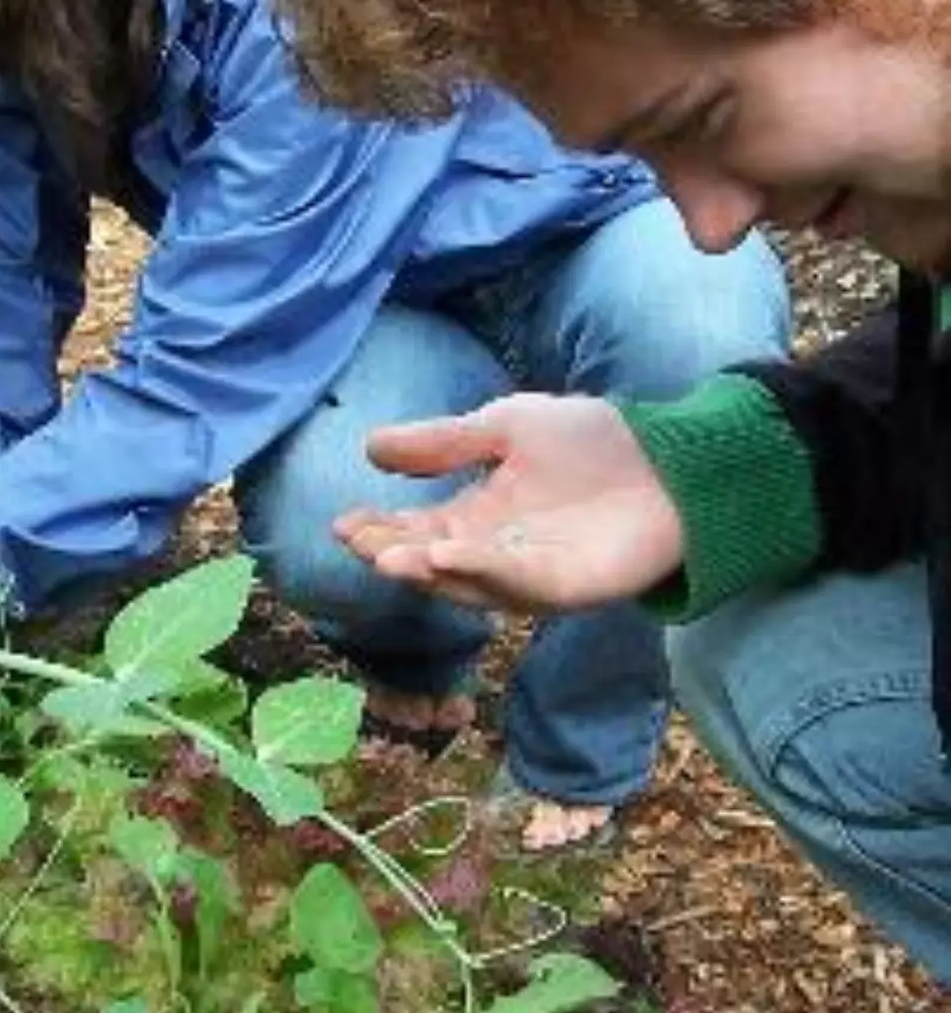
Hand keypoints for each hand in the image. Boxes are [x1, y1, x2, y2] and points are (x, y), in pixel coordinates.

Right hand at [332, 394, 683, 614]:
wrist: (670, 457)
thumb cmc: (590, 442)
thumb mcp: (504, 428)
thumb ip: (442, 442)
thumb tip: (370, 446)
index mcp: (476, 517)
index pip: (414, 529)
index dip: (378, 528)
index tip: (342, 522)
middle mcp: (495, 553)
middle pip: (431, 561)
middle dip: (393, 552)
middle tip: (359, 541)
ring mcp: (530, 574)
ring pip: (467, 582)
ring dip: (429, 570)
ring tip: (391, 555)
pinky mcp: (568, 585)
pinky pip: (517, 584)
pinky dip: (481, 573)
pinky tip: (450, 555)